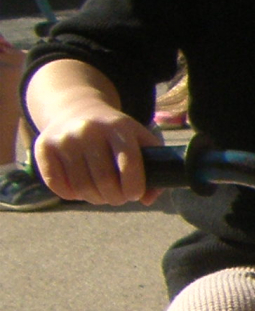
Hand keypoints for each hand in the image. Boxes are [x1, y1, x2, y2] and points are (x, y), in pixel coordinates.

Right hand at [33, 99, 158, 205]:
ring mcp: (65, 138)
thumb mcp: (140, 140)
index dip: (134, 187)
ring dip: (95, 199)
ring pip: (82, 187)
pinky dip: (71, 194)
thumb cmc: (116, 134)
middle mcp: (89, 129)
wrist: (77, 110)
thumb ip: (154, 168)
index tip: (134, 194)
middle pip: (105, 180)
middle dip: (115, 198)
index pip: (129, 163)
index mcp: (119, 127)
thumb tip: (148, 199)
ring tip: (101, 194)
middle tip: (118, 197)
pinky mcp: (44, 147)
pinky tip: (80, 189)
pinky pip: (57, 185)